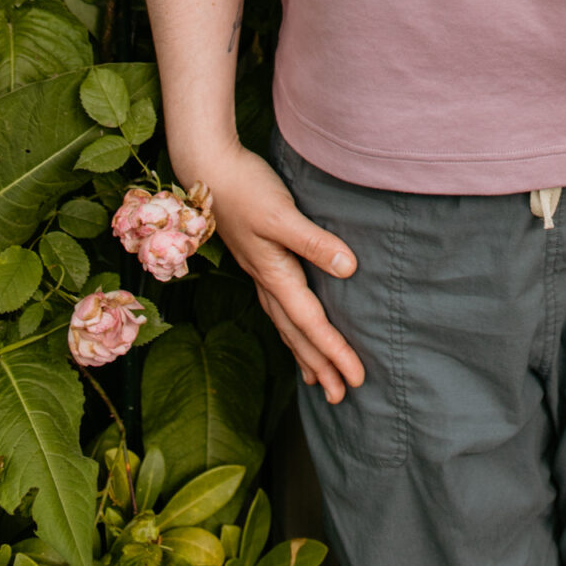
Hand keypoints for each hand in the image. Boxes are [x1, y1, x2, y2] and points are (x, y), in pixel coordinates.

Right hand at [189, 139, 364, 402]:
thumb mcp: (282, 214)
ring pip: (286, 326)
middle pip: (297, 335)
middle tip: (342, 396)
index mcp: (275, 274)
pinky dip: (291, 328)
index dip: (335, 352)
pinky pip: (279, 308)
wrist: (209, 169)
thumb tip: (349, 269)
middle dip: (320, 366)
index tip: (356, 379)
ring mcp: (260, 273)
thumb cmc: (246, 189)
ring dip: (304, 353)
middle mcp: (267, 281)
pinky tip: (295, 329)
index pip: (311, 323)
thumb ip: (314, 241)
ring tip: (319, 380)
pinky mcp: (258, 260)